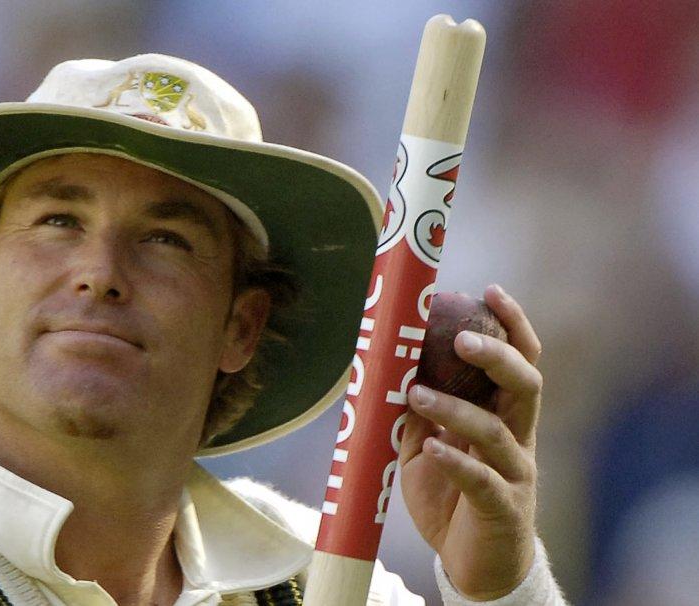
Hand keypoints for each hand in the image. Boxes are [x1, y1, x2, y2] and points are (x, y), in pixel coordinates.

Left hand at [399, 284, 542, 599]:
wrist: (474, 565)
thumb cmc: (450, 498)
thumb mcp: (424, 448)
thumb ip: (415, 413)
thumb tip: (388, 369)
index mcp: (504, 416)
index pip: (519, 361)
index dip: (510, 324)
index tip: (487, 290)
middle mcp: (518, 439)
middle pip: (525, 385)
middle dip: (497, 355)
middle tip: (462, 337)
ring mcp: (515, 475)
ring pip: (499, 431)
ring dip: (456, 408)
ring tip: (417, 394)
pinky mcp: (503, 510)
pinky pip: (483, 482)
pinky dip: (457, 462)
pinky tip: (432, 449)